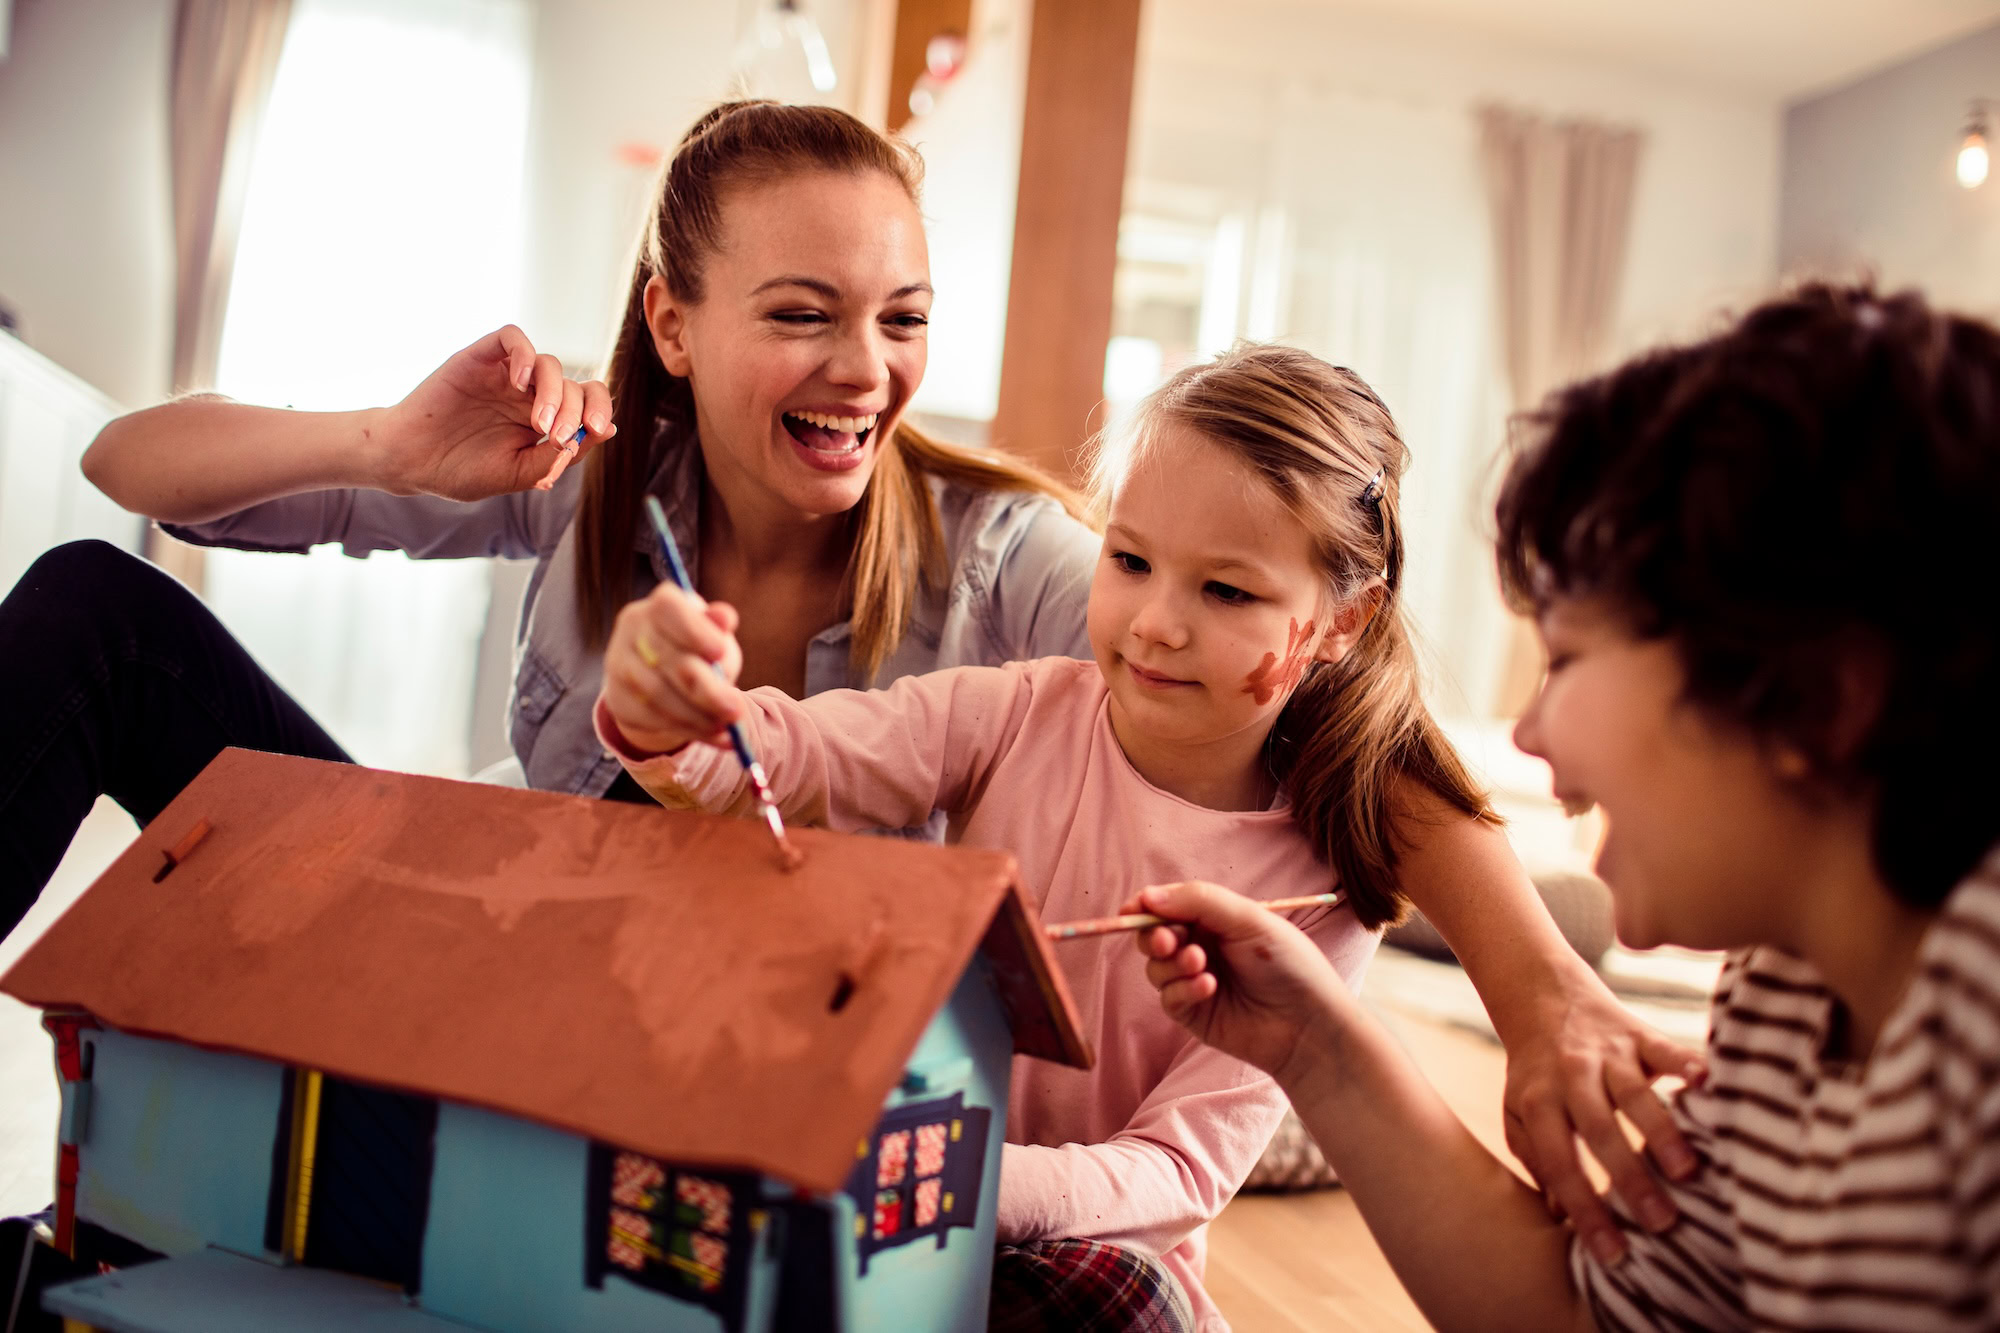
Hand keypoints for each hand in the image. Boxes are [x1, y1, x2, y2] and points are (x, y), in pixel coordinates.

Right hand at [377, 326, 615, 500]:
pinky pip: (511, 338)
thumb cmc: (462, 471)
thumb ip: (559, 455)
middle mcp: (529, 394)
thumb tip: (605, 431)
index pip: (587, 402)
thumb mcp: (520, 473)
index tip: (596, 430)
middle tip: (558, 435)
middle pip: (574, 385)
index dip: (600, 410)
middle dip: (576, 410)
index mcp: (544, 420)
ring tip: (539, 424)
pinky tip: (520, 384)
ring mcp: (505, 374)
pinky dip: (523, 355)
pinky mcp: (479, 358)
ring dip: (554, 392)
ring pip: (548, 363)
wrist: (411, 463)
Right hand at [600, 581, 746, 757]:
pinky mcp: (618, 697)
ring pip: (658, 694)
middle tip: (735, 709)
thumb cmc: (698, 649)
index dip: (694, 630)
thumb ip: (718, 628)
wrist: (664, 678)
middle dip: (706, 689)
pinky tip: (715, 736)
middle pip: (668, 660)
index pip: (669, 610)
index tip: (720, 651)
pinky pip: (651, 717)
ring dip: (697, 716)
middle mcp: (634, 629)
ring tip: (728, 728)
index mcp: (661, 605)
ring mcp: (619, 663)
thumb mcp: (714, 636)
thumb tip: (725, 617)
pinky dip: (688, 730)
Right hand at [1130, 881, 1352, 1087]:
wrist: (1308, 1023)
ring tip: (1202, 965)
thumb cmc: (1288, 963)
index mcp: (1215, 919)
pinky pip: (1167, 998)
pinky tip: (1209, 988)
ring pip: (1156, 967)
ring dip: (1173, 964)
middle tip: (1170, 942)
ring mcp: (1194, 981)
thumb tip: (1147, 896)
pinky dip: (1183, 990)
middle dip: (1155, 936)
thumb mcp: (1248, 919)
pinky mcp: (1193, 1014)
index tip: (1133, 908)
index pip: (1169, 905)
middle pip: (1153, 935)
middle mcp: (1201, 946)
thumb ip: (1197, 901)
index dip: (1147, 905)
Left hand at [1500, 979, 1706, 1260]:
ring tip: (1688, 1173)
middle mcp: (1570, 1076)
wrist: (1543, 997)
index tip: (1612, 1253)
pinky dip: (1685, 1064)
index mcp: (1538, 1102)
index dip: (1584, 1209)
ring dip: (1660, 1132)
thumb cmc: (1536, 1075)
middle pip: (1599, 1130)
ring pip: (1632, 1093)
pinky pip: (1663, 1049)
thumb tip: (1558, 1219)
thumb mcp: (1520, 1115)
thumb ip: (1538, 1162)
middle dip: (1629, 1178)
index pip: (1560, 1163)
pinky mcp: (1637, 1032)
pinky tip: (1708, 1084)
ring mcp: (1606, 1053)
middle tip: (1662, 1223)